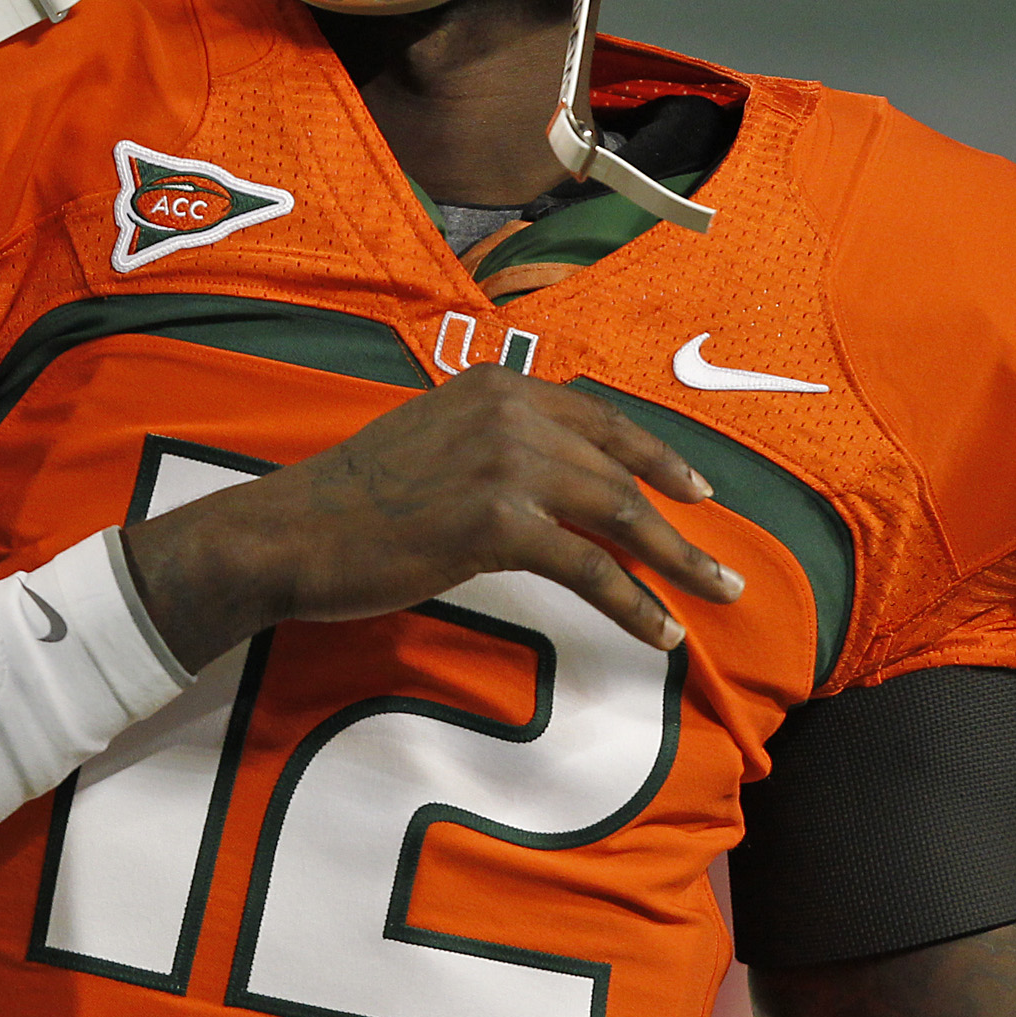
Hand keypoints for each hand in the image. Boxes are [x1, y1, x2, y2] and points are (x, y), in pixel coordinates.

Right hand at [121, 364, 744, 672]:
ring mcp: (505, 463)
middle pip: (619, 466)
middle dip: (680, 516)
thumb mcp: (431, 440)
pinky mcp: (497, 523)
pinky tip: (659, 631)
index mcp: (495, 384)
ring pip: (618, 514)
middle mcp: (509, 410)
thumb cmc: (353, 498)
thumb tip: (545, 477)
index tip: (696, 489)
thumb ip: (491, 442)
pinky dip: (632, 603)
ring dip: (676, 561)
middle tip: (722, 564)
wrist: (293, 529)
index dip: (654, 455)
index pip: (597, 417)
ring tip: (714, 596)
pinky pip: (589, 567)